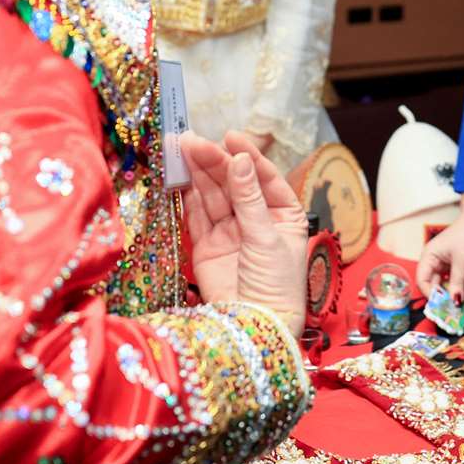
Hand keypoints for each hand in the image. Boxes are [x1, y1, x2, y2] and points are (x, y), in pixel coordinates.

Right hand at [181, 131, 308, 332]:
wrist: (255, 327)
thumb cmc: (276, 284)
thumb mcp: (266, 236)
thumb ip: (249, 198)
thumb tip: (239, 159)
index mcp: (284, 214)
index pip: (264, 177)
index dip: (246, 156)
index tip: (229, 136)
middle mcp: (257, 220)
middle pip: (234, 184)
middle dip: (214, 162)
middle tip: (192, 141)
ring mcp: (231, 233)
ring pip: (213, 196)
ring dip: (199, 174)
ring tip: (182, 150)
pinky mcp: (207, 248)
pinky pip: (197, 217)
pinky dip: (187, 197)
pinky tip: (179, 176)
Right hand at [416, 194, 463, 301]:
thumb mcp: (462, 261)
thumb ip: (457, 283)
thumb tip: (455, 303)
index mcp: (429, 256)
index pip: (422, 279)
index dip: (429, 293)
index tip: (441, 305)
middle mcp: (433, 260)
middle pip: (430, 282)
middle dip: (438, 296)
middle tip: (448, 310)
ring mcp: (443, 261)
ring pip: (440, 282)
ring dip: (446, 293)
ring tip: (454, 305)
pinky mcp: (453, 263)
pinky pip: (449, 278)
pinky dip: (453, 287)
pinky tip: (459, 295)